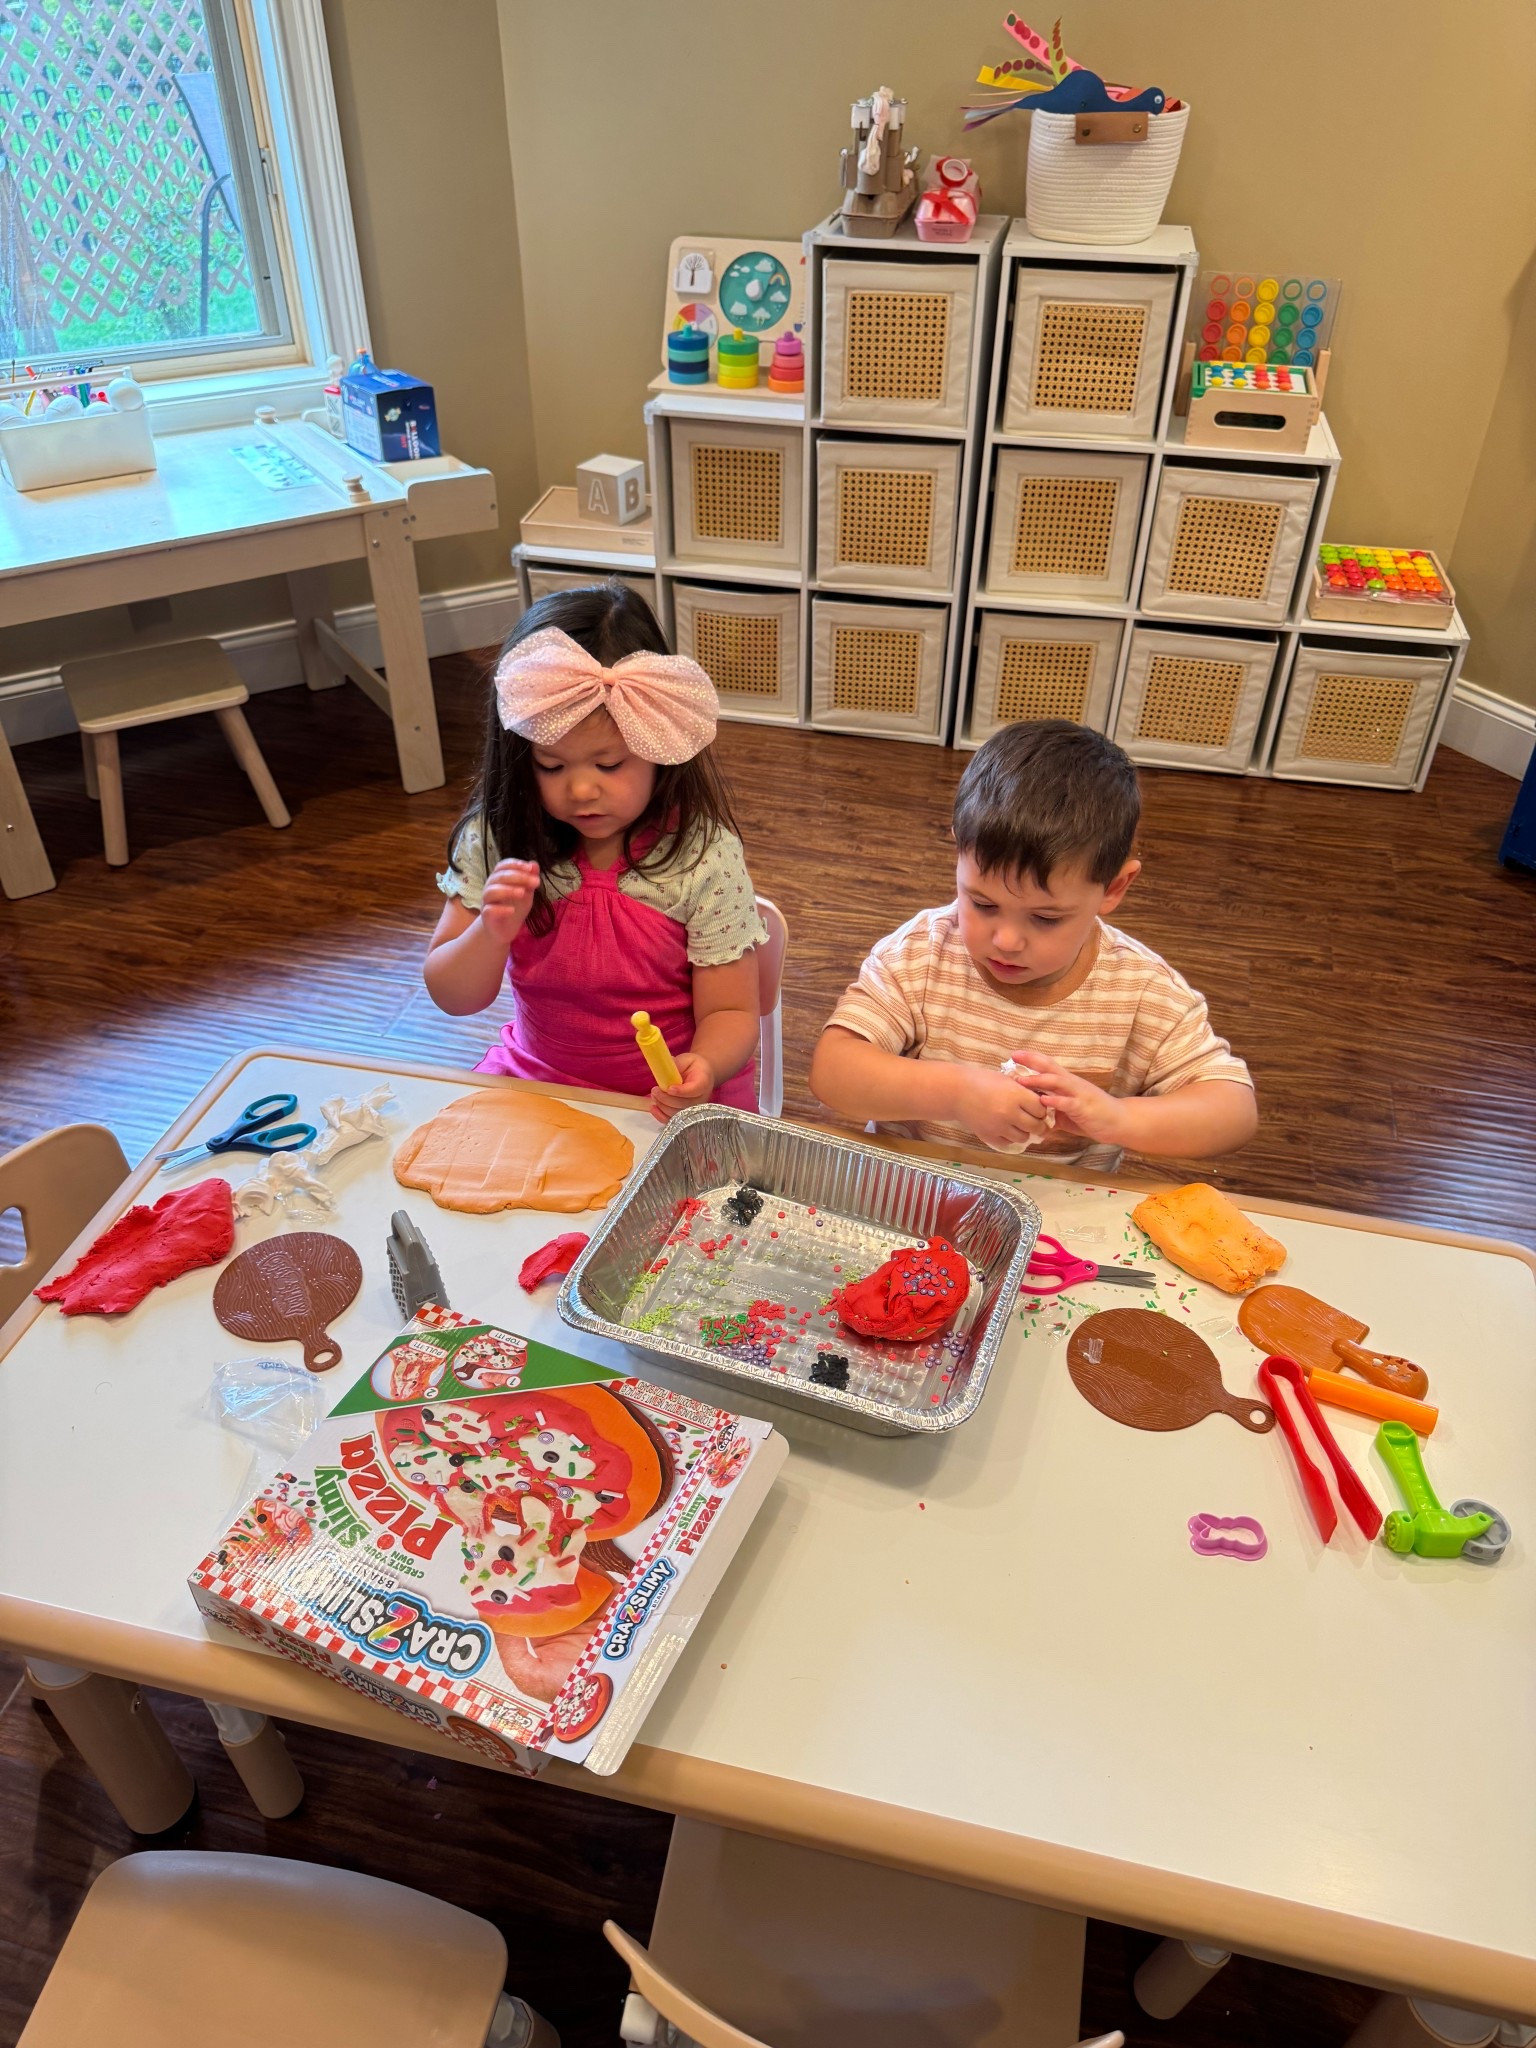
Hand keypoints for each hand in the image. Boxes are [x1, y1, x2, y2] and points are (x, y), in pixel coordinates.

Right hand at [479, 858, 539, 945]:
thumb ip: (529, 879)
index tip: (530, 868)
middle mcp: (490, 888)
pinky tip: (512, 910)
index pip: (503, 866)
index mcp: (499, 879)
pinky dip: (501, 909)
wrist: (504, 930)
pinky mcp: (486, 916)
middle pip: (499, 877)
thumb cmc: (514, 907)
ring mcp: (487, 902)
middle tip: (536, 882)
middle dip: (518, 877)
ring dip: (508, 890)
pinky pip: (489, 910)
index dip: (515, 864)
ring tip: (522, 893)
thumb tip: (534, 864)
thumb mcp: (526, 893)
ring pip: (491, 891)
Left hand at [649, 1049, 715, 1122]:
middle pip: (684, 1105)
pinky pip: (673, 1121)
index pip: (694, 1090)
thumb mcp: (686, 1059)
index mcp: (703, 1082)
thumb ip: (677, 1064)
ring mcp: (694, 1110)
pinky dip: (661, 1116)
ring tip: (654, 1095)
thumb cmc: (693, 1067)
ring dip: (662, 1106)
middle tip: (655, 1090)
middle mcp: (701, 1098)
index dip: (681, 1091)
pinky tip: (653, 1108)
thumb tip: (664, 1067)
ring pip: (677, 1115)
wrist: (701, 1075)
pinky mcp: (686, 1116)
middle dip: (666, 1099)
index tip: (669, 1088)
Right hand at [951, 1064, 1053, 1150]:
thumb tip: (1041, 1102)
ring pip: (1023, 1137)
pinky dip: (1010, 1138)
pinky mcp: (989, 1136)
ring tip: (1019, 1125)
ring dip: (1024, 1132)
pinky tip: (1006, 1130)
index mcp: (1016, 1095)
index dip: (1041, 1109)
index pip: (1041, 1109)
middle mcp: (1010, 1113)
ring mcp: (999, 1126)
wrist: (956, 1091)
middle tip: (1035, 1121)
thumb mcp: (1007, 1080)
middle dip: (1038, 1124)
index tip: (1037, 1107)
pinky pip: (1008, 1143)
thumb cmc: (982, 1080)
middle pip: (1036, 1126)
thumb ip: (1024, 1091)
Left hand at [1007, 1051, 1128, 1145]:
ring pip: (1056, 1082)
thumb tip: (1033, 1115)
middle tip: (1013, 1056)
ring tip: (1021, 1080)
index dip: (1032, 1058)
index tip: (1014, 1054)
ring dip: (1038, 1080)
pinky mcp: (1083, 1107)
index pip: (1048, 1065)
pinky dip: (1055, 1101)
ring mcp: (1078, 1094)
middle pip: (1050, 1067)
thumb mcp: (1067, 1112)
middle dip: (1031, 1061)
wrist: (1118, 1121)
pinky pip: (1067, 1102)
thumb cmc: (1092, 1115)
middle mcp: (1072, 1083)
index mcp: (1067, 1082)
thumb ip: (1051, 1110)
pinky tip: (1043, 1101)